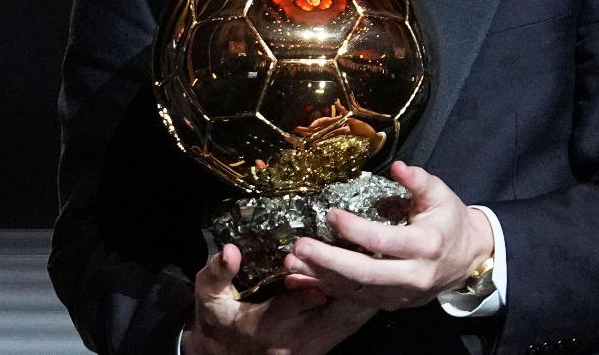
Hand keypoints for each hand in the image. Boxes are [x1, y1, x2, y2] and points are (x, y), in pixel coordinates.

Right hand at [183, 243, 375, 354]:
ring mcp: (311, 349)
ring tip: (389, 268)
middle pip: (334, 317)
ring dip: (367, 298)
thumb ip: (217, 274)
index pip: (294, 306)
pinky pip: (348, 329)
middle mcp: (294, 342)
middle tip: (378, 256)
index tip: (333, 259)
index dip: (313, 282)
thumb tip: (229, 252)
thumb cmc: (218, 321)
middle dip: (356, 288)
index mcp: (265, 327)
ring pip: (347, 325)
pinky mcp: (322, 349)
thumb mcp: (209, 297)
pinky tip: (379, 286)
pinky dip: (362, 308)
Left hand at [281, 161, 493, 310]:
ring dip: (321, 277)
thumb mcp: (441, 195)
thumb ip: (419, 181)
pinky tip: (302, 279)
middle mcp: (413, 276)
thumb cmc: (450, 221)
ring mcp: (401, 295)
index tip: (331, 214)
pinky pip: (355, 299)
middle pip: (365, 273)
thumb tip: (398, 166)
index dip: (355, 229)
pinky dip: (327, 289)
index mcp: (426, 246)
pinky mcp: (391, 303)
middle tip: (300, 246)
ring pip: (356, 290)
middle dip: (329, 261)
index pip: (384, 241)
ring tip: (292, 262)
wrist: (468, 259)